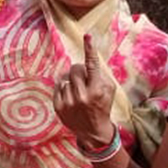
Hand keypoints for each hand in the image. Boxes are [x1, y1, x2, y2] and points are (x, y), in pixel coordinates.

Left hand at [52, 33, 116, 151]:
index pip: (92, 65)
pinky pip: (58, 86)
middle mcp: (82, 95)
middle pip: (75, 68)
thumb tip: (87, 61)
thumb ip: (101, 74)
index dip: (90, 49)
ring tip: (78, 91)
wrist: (93, 131)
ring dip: (71, 81)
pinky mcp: (59, 106)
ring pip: (65, 78)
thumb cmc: (102, 106)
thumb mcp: (109, 90)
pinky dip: (64, 88)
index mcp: (97, 89)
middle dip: (79, 70)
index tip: (87, 36)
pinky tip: (70, 96)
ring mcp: (69, 102)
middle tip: (84, 78)